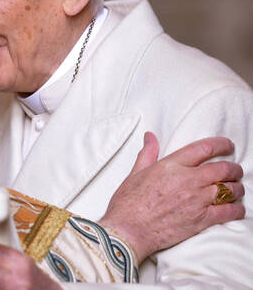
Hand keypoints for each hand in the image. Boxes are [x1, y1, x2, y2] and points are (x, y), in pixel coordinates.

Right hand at [99, 132, 244, 263]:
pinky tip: (236, 208)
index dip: (221, 144)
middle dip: (233, 168)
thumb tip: (150, 137)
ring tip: (236, 188)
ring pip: (229, 189)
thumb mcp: (135, 172)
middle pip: (223, 168)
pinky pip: (228, 212)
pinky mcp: (201, 220)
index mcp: (171, 165)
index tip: (227, 145)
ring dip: (237, 187)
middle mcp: (187, 180)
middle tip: (235, 169)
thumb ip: (147, 153)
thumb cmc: (128, 202)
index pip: (204, 149)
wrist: (129, 229)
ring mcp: (196, 200)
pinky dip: (237, 209)